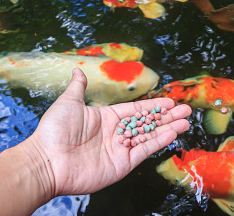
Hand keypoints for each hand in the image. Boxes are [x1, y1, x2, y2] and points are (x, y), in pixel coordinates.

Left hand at [22, 68, 191, 196]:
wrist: (47, 161)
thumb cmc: (54, 130)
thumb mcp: (68, 102)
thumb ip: (78, 87)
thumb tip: (77, 70)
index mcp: (106, 118)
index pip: (136, 110)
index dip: (153, 106)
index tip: (170, 101)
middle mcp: (116, 133)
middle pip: (147, 123)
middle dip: (167, 117)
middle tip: (186, 111)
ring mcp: (120, 149)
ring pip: (150, 136)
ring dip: (168, 129)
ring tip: (186, 122)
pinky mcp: (122, 164)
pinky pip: (144, 151)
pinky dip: (159, 142)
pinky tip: (173, 133)